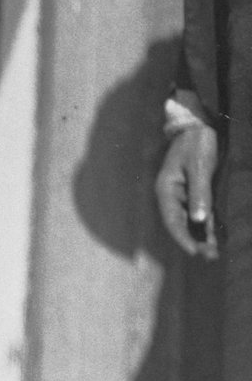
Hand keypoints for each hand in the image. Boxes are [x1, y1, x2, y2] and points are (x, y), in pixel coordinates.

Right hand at [155, 104, 218, 259]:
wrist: (198, 124)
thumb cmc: (196, 143)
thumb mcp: (199, 167)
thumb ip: (199, 194)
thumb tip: (199, 220)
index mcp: (166, 190)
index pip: (173, 220)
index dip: (183, 237)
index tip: (195, 251)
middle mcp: (172, 196)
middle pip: (181, 224)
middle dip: (195, 241)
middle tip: (210, 256)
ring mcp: (183, 194)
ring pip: (191, 220)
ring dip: (202, 235)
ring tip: (214, 252)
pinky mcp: (195, 190)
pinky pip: (200, 211)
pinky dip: (207, 224)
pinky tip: (214, 235)